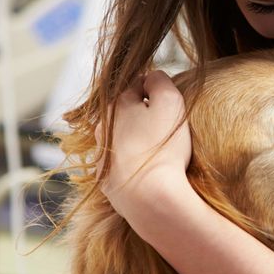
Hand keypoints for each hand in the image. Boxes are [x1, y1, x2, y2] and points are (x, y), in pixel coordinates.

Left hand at [96, 70, 192, 217]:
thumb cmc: (162, 148)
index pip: (137, 85)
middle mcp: (102, 129)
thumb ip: (160, 81)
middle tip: (167, 128)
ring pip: (121, 141)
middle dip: (143, 116)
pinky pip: (121, 167)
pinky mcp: (106, 182)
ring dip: (136, 141)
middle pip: (126, 114)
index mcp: (116, 105)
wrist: (149, 198)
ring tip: (159, 153)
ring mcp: (102, 157)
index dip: (156, 91)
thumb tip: (152, 76)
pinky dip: (132, 166)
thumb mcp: (170, 102)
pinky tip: (149, 174)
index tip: (171, 103)